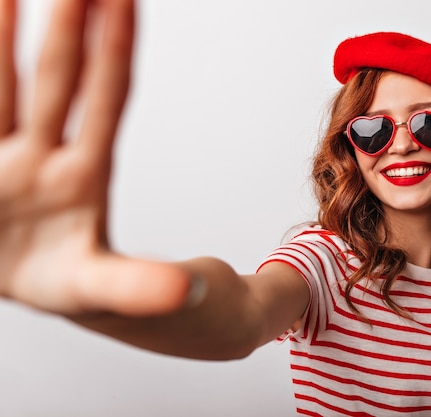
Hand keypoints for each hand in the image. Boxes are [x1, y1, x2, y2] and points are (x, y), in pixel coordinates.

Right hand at [0, 0, 189, 315]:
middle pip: (57, 77)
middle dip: (66, 22)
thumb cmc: (75, 283)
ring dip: (4, 33)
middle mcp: (44, 155)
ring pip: (3, 83)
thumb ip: (139, 287)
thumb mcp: (105, 289)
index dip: (113, 50)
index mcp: (84, 178)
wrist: (32, 286)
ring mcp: (6, 155)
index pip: (105, 99)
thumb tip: (190, 292)